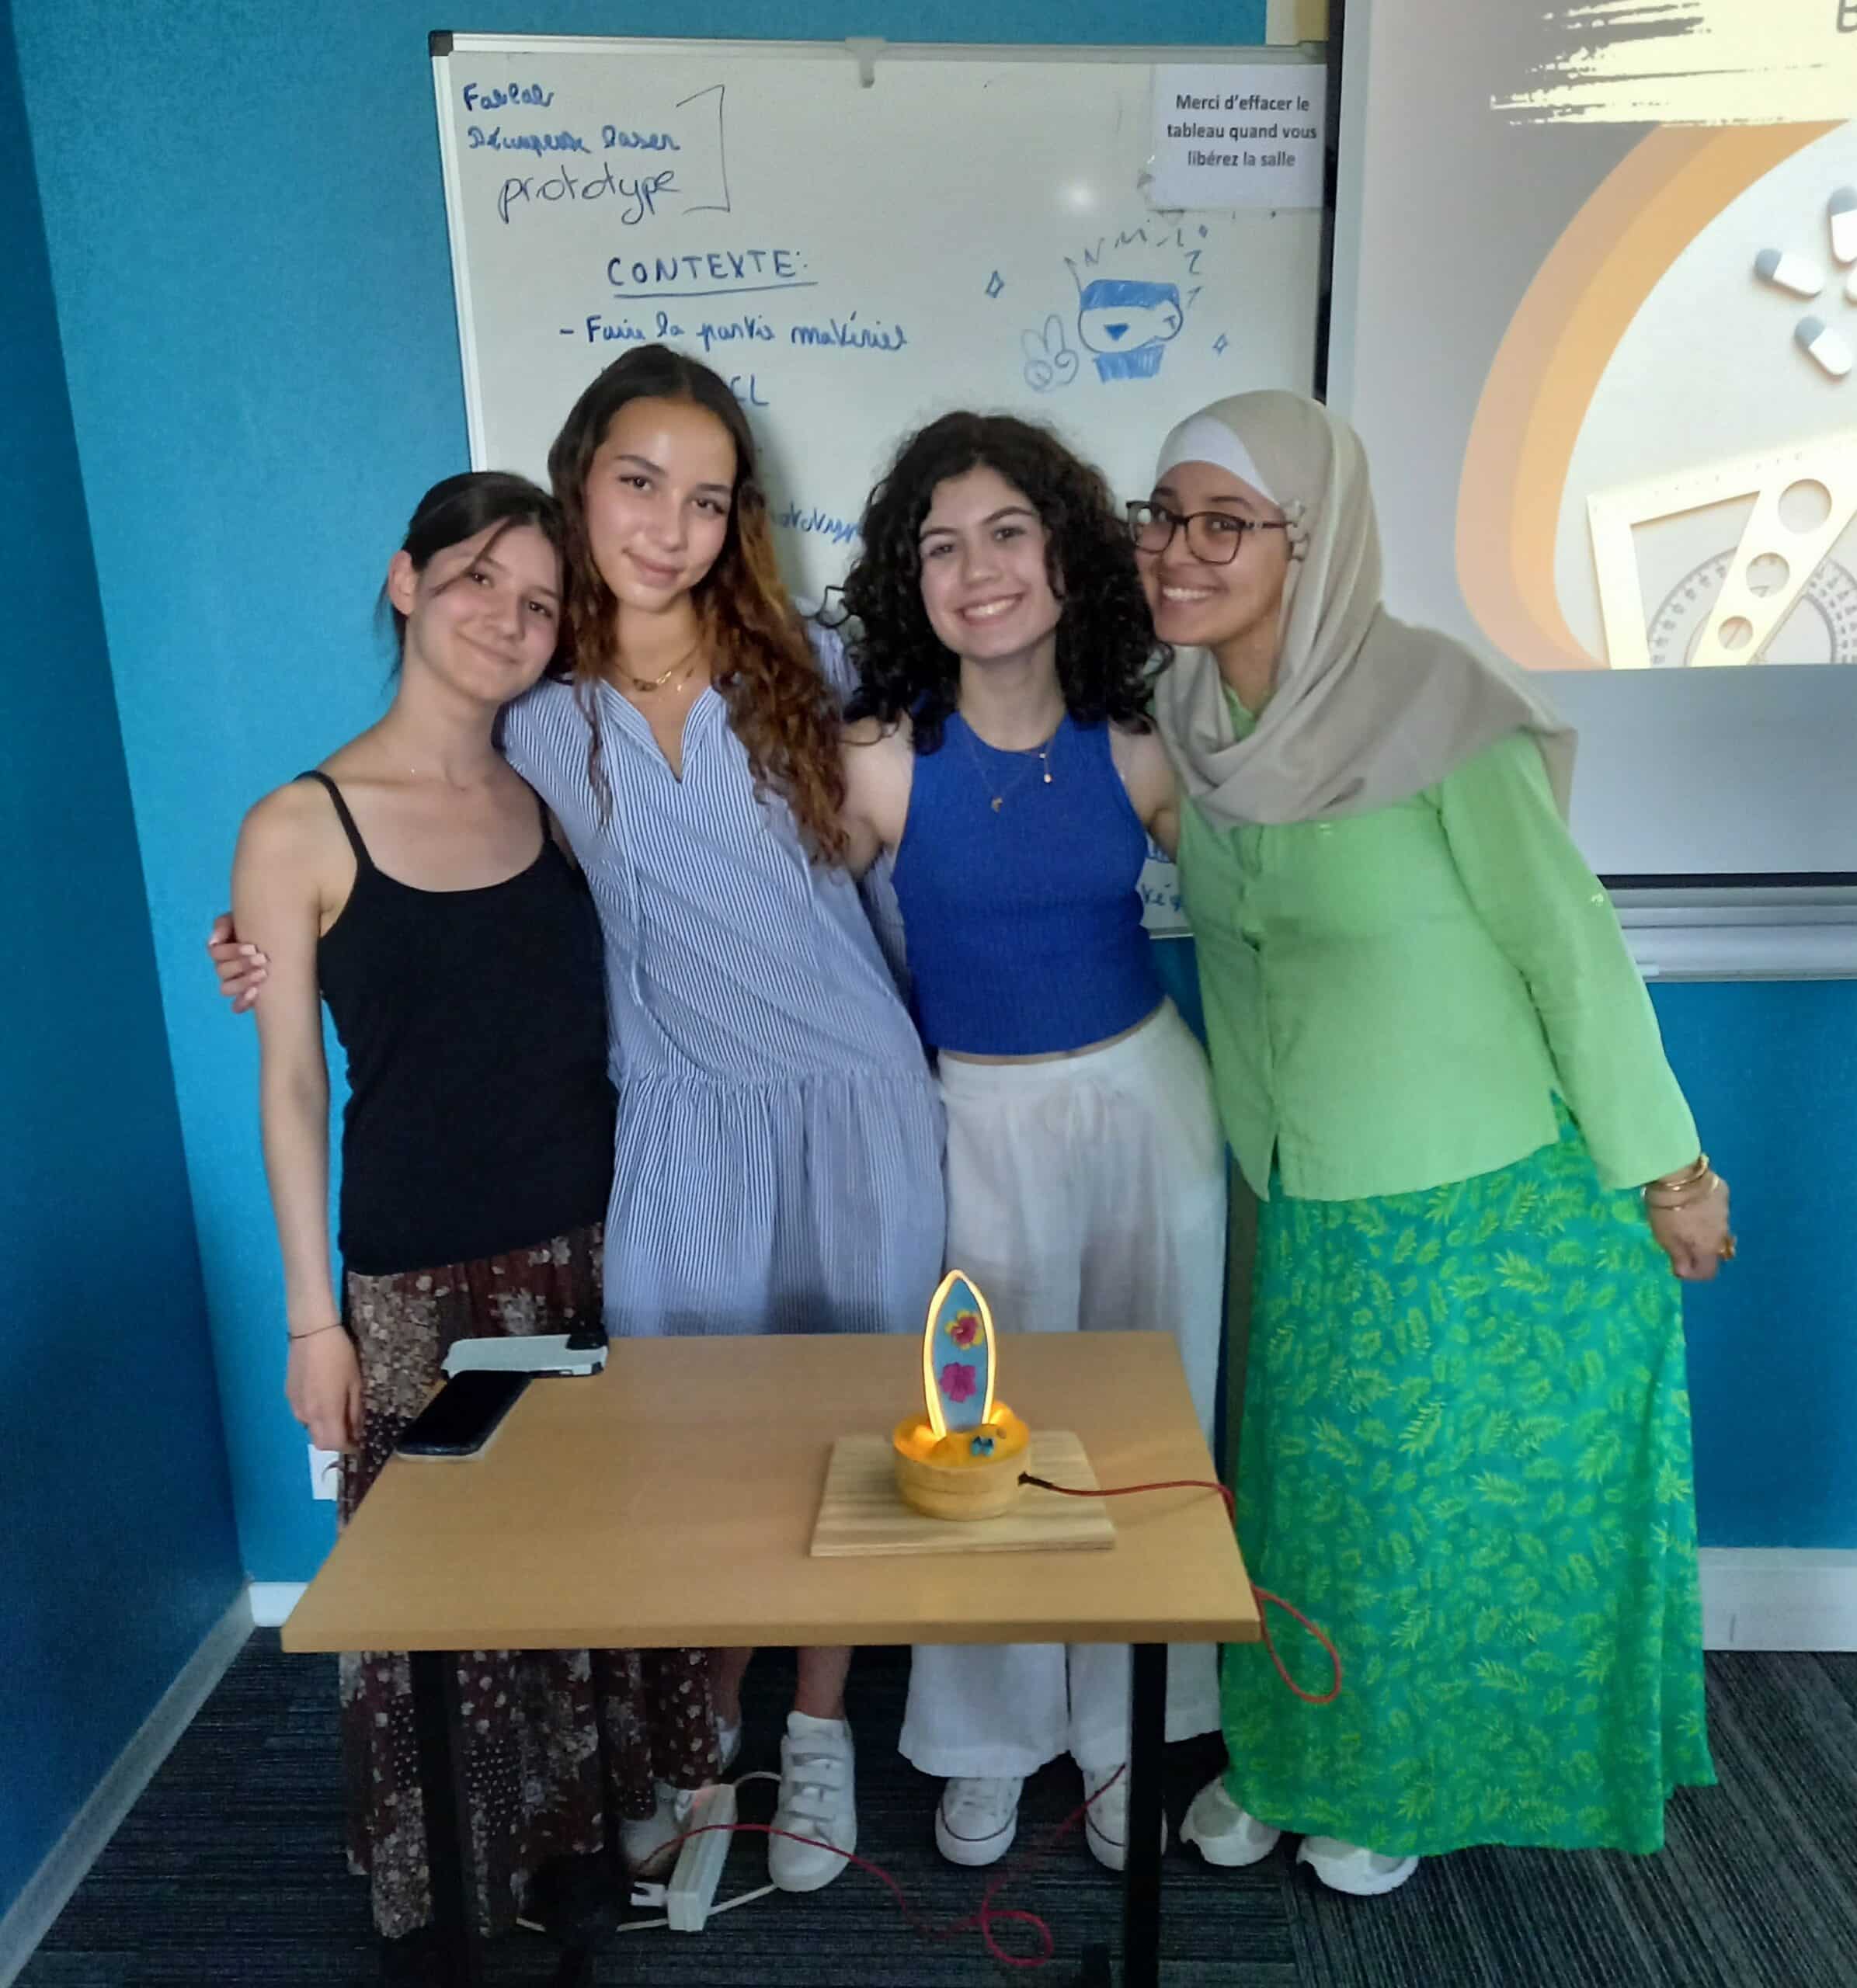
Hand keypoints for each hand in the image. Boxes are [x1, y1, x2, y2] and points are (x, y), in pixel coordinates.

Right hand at [208, 911, 268, 1011]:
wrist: (281, 938)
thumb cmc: (259, 927)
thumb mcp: (240, 919)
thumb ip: (224, 924)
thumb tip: (215, 940)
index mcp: (221, 950)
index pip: (216, 953)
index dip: (231, 951)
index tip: (252, 947)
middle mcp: (224, 968)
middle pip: (222, 971)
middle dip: (242, 965)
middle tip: (262, 959)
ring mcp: (233, 984)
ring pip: (226, 989)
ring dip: (243, 982)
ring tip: (264, 974)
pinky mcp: (245, 997)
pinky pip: (236, 1006)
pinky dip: (243, 1002)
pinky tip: (256, 993)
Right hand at [287, 1329, 361, 1451]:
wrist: (311, 1334)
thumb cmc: (340, 1357)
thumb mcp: (355, 1384)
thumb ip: (354, 1412)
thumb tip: (356, 1432)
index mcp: (326, 1412)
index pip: (335, 1444)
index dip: (349, 1447)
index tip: (358, 1443)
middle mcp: (307, 1415)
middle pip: (320, 1443)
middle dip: (335, 1442)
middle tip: (349, 1430)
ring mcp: (295, 1407)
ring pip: (310, 1430)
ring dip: (324, 1429)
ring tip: (337, 1412)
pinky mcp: (289, 1397)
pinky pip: (303, 1416)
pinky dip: (315, 1417)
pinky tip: (323, 1399)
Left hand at [1646, 1178, 1732, 1281]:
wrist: (1678, 1174)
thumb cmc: (1667, 1211)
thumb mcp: (1665, 1237)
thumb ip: (1678, 1257)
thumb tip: (1685, 1272)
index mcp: (1708, 1247)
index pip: (1709, 1272)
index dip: (1695, 1273)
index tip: (1679, 1266)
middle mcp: (1723, 1233)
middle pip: (1714, 1249)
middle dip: (1699, 1250)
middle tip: (1680, 1241)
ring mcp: (1726, 1211)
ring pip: (1717, 1228)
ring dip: (1704, 1229)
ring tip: (1685, 1218)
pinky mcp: (1724, 1192)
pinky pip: (1717, 1209)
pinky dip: (1707, 1210)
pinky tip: (1693, 1201)